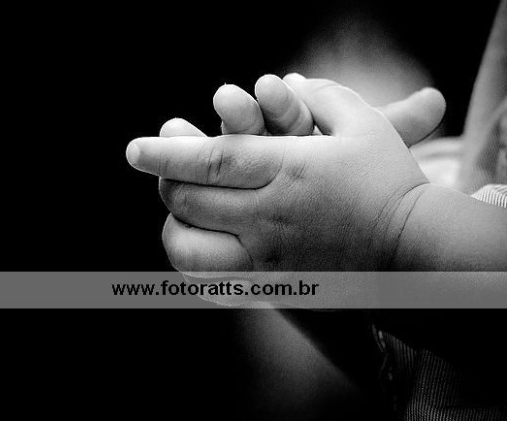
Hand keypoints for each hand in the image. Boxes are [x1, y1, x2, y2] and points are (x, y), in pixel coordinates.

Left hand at [127, 79, 431, 274]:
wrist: (413, 250)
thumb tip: (284, 82)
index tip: (134, 150)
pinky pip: (214, 281)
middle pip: (191, 201)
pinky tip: (199, 244)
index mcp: (288, 170)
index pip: (210, 161)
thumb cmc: (390, 181)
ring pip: (193, 248)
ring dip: (173, 224)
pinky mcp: (274, 283)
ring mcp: (268, 255)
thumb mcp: (364, 124)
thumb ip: (322, 95)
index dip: (165, 154)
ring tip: (176, 209)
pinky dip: (194, 262)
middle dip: (166, 181)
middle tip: (160, 169)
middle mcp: (269, 215)